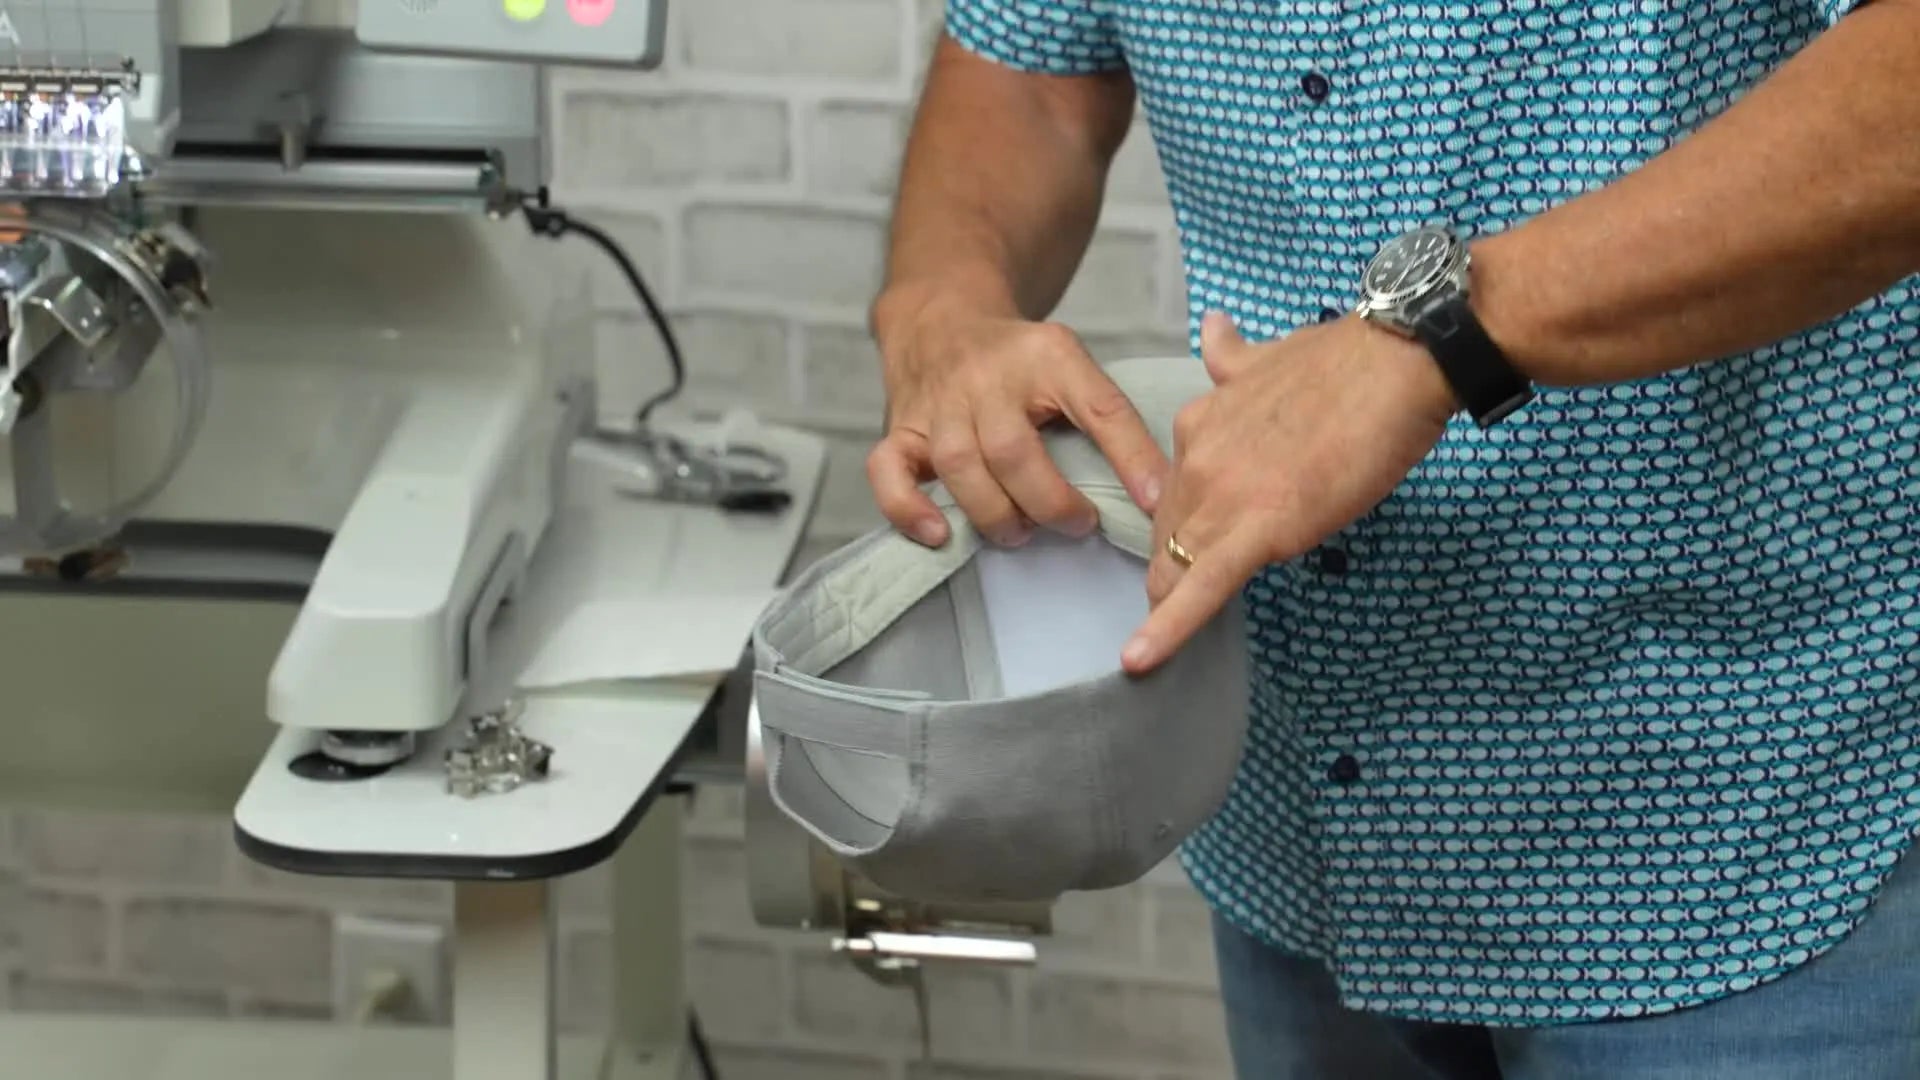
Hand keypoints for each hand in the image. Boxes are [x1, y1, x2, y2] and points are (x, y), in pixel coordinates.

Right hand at [867, 292, 1168, 547]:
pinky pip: (888, 471)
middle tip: (1078, 523)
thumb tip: (1159, 496)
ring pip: (957, 464)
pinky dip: (908, 508)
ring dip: (994, 512)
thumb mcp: (1073, 368)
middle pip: (1013, 449)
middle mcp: (988, 378)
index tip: (1156, 502)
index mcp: (1048, 355)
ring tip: (1020, 534)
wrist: (941, 317)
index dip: (1131, 456)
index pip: (1098, 405)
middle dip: (1050, 500)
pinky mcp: (901, 429)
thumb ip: (1111, 421)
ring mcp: (939, 405)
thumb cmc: (1019, 361)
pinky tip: (939, 533)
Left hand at [1120, 311, 1456, 673]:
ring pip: (1177, 564)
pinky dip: (1168, 629)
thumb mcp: (1268, 352)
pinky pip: (1203, 587)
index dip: (1179, 524)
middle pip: (1169, 532)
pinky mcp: (1258, 531)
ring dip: (1168, 601)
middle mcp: (1196, 458)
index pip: (1174, 491)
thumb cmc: (1346, 362)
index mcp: (1200, 422)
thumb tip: (1215, 329)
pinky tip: (1140, 660)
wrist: (1393, 365)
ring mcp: (1222, 496)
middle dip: (1170, 567)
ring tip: (1156, 642)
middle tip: (1174, 600)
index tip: (1183, 547)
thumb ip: (1232, 358)